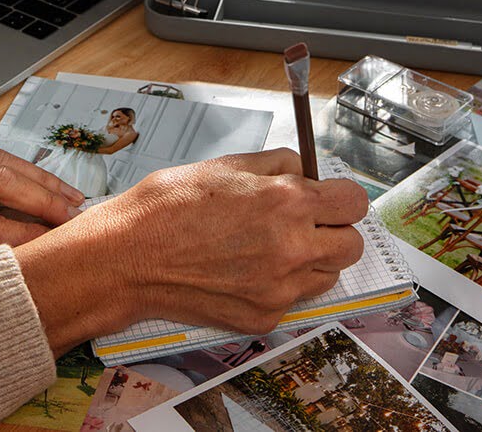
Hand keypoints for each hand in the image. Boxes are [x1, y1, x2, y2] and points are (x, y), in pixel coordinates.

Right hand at [14, 148, 368, 355]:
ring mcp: (279, 288)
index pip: (354, 202)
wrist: (127, 258)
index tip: (327, 198)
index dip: (340, 197)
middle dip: (333, 230)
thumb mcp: (225, 165)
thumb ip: (277, 166)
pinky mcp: (263, 316)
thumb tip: (306, 169)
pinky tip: (245, 271)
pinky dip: (279, 285)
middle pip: (352, 245)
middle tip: (303, 223)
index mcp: (287, 202)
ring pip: (328, 275)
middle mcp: (292, 248)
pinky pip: (293, 299)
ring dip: (311, 260)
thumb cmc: (166, 207)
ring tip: (270, 248)